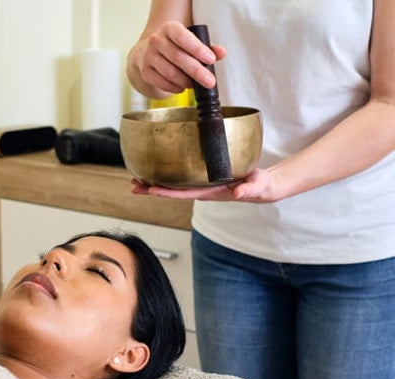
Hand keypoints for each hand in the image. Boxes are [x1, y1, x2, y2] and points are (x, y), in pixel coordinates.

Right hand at [130, 21, 226, 96]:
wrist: (146, 53)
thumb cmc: (174, 47)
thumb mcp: (189, 42)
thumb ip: (207, 47)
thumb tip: (221, 53)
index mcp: (169, 28)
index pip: (182, 37)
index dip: (197, 49)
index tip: (211, 60)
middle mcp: (156, 40)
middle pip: (178, 57)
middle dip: (196, 71)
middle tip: (209, 81)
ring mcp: (148, 56)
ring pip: (170, 72)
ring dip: (185, 81)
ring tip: (194, 84)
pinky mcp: (145, 71)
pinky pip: (162, 82)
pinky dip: (174, 87)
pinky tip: (182, 87)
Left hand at [130, 168, 285, 202]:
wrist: (262, 186)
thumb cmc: (259, 186)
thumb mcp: (257, 186)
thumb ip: (248, 189)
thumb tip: (238, 193)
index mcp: (211, 193)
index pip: (184, 194)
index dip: (167, 192)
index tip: (151, 189)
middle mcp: (201, 190)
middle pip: (172, 192)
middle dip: (151, 189)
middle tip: (133, 185)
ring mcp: (200, 185)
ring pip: (172, 186)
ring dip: (153, 183)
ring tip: (135, 180)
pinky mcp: (202, 178)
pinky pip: (180, 178)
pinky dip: (165, 175)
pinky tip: (154, 169)